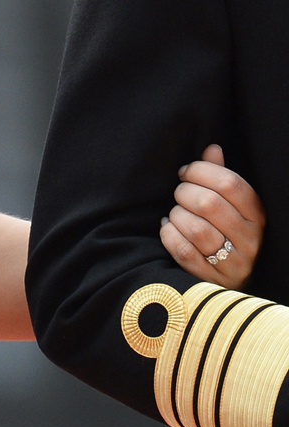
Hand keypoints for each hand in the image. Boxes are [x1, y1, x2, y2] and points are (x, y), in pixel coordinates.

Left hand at [161, 145, 264, 289]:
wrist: (230, 277)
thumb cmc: (227, 230)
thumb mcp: (231, 204)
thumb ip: (220, 176)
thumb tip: (211, 148)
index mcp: (257, 214)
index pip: (230, 183)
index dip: (200, 171)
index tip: (185, 172)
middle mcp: (250, 238)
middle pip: (209, 203)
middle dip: (184, 193)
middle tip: (178, 193)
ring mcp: (233, 262)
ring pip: (195, 228)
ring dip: (176, 215)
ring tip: (175, 213)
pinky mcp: (213, 278)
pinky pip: (183, 251)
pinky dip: (169, 235)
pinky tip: (168, 228)